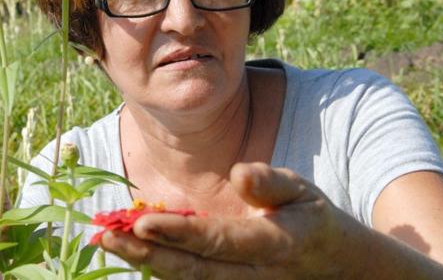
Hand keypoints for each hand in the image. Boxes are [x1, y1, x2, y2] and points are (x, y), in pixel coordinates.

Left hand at [100, 162, 364, 278]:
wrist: (338, 269)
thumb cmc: (313, 221)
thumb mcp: (304, 192)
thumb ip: (271, 183)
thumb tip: (239, 172)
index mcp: (273, 245)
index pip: (218, 242)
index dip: (178, 234)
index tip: (140, 223)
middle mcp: (254, 276)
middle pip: (192, 271)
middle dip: (145, 256)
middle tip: (104, 238)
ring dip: (145, 264)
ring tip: (107, 243)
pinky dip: (160, 269)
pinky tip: (133, 252)